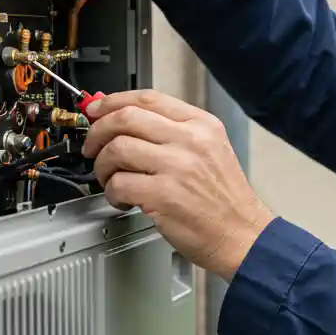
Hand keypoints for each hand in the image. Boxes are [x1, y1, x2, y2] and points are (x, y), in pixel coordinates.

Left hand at [81, 89, 272, 280]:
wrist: (242, 236)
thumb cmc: (225, 200)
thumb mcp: (211, 150)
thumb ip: (173, 133)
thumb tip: (126, 119)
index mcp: (202, 125)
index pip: (148, 98)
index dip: (113, 101)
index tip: (96, 109)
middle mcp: (190, 140)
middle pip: (127, 118)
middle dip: (98, 131)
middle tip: (93, 146)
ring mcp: (177, 167)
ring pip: (117, 148)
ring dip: (103, 165)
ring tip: (110, 179)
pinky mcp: (163, 195)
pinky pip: (119, 183)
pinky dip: (111, 193)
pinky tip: (122, 199)